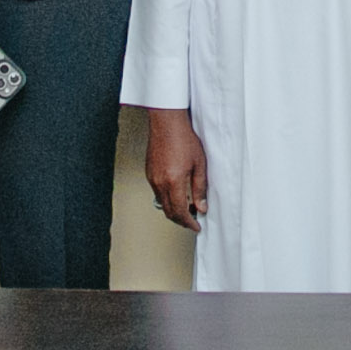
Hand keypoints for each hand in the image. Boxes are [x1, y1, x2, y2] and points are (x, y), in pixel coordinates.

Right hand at [144, 107, 207, 229]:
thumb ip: (199, 188)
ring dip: (174, 210)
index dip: (189, 223)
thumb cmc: (184, 138)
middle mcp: (159, 183)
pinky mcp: (149, 173)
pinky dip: (167, 199)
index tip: (196, 226)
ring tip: (188, 207)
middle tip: (194, 220)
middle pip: (169, 212)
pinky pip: (157, 193)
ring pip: (162, 204)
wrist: (167, 123)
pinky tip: (177, 194)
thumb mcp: (199, 165)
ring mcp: (152, 178)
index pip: (180, 212)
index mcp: (173, 182)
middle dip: (181, 220)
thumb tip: (201, 207)